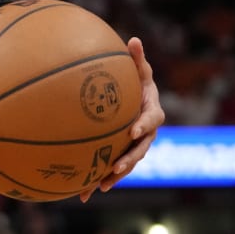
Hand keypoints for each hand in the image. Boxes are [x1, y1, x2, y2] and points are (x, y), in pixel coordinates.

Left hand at [82, 38, 164, 200]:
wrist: (136, 100)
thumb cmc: (137, 80)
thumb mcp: (139, 69)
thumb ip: (136, 59)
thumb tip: (133, 40)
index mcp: (152, 111)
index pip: (151, 120)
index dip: (143, 125)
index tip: (133, 130)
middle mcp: (146, 133)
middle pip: (141, 149)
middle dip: (130, 160)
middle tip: (117, 168)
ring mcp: (136, 146)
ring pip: (128, 163)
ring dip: (115, 176)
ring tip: (101, 186)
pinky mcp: (122, 154)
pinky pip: (111, 169)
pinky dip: (98, 180)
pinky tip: (82, 193)